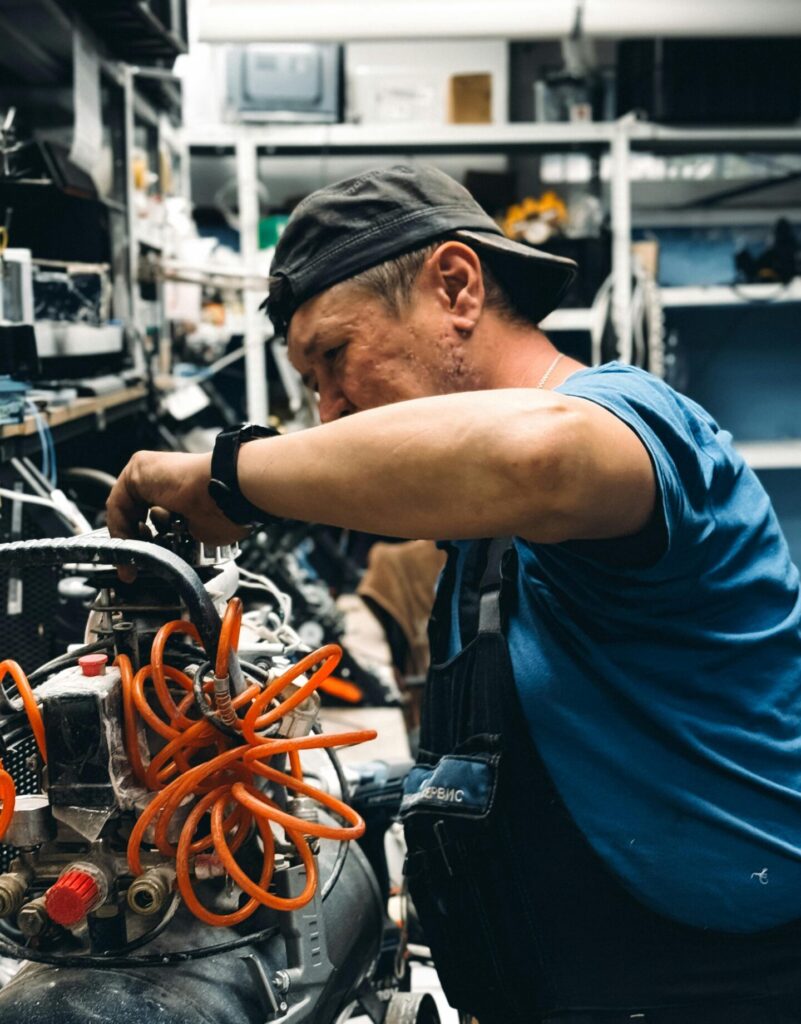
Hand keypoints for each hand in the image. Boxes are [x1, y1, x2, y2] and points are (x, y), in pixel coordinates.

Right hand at [106, 450, 249, 546]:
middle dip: (133, 541)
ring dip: (152, 546)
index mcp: (146, 478)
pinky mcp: (192, 534)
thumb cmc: (185, 478)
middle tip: (132, 551)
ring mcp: (177, 517)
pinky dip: (170, 554)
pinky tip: (172, 547)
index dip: (117, 528)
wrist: (219, 496)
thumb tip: (120, 531)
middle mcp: (162, 498)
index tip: (115, 546)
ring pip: (153, 543)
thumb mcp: (136, 476)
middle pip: (136, 529)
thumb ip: (118, 502)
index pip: (121, 509)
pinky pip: (174, 552)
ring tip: (155, 543)